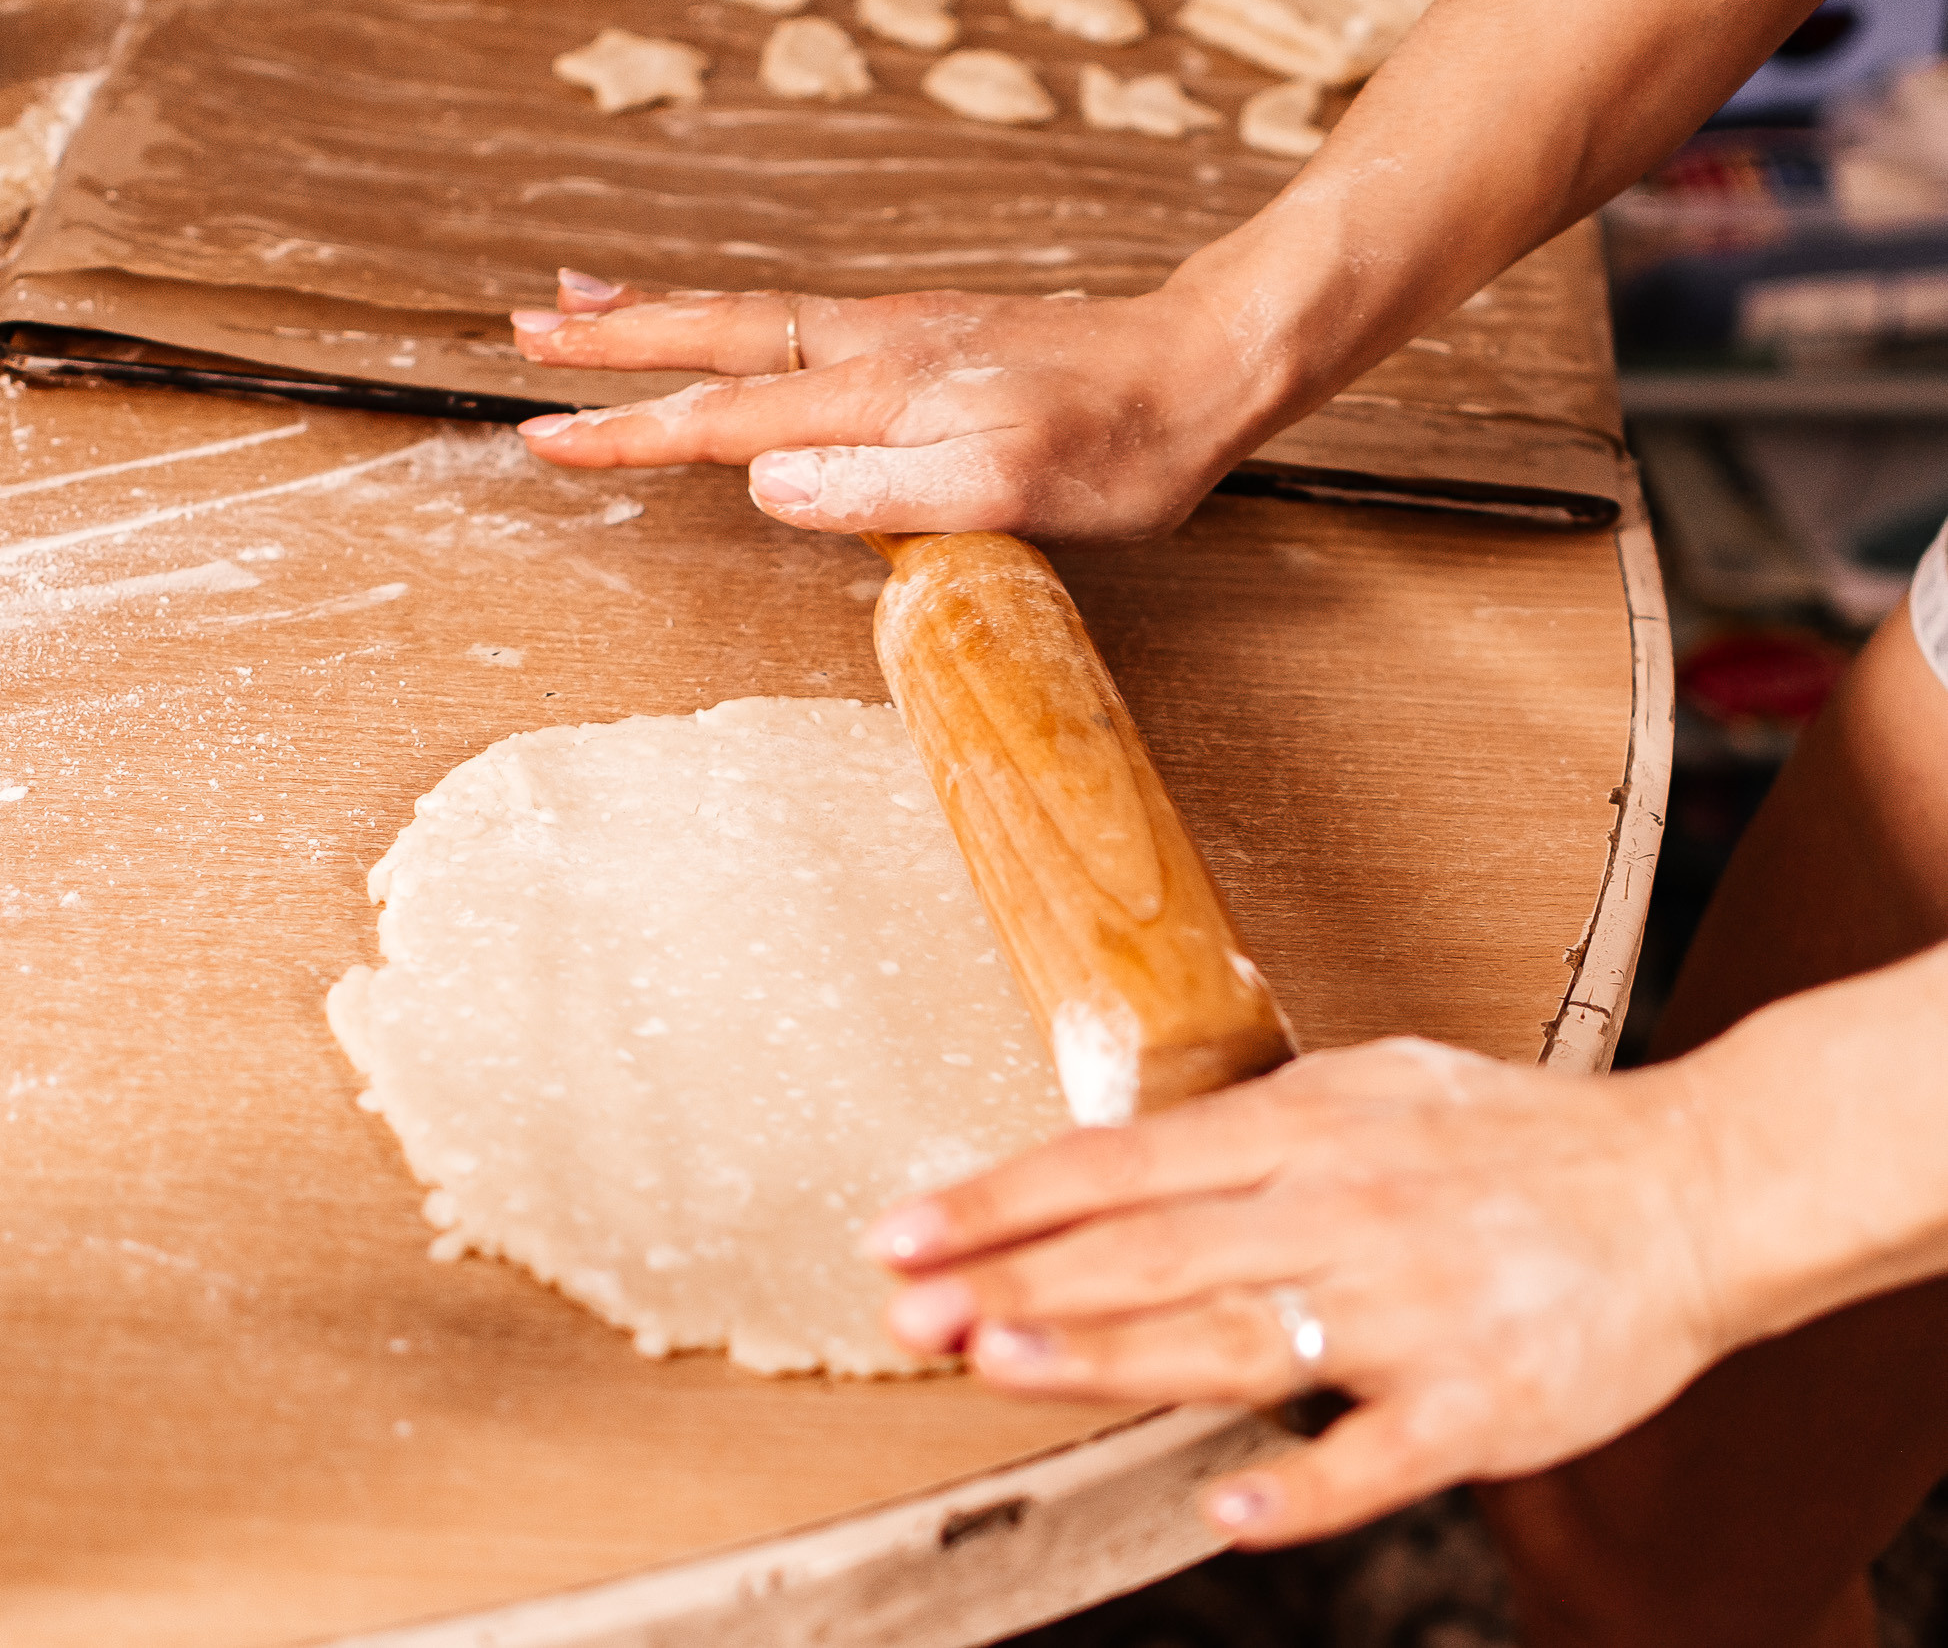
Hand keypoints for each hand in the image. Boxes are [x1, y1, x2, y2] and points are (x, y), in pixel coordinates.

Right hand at [508, 269, 1286, 541]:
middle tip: (521, 333)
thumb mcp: (1010, 494)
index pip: (723, 417)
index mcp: (877, 394)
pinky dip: (729, 316)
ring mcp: (896, 336)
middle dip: (613, 342)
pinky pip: (795, 319)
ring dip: (656, 312)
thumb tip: (764, 484)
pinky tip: (725, 325)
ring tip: (577, 302)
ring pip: (747, 318)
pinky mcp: (925, 335)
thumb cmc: (1121, 448)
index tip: (545, 438)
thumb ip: (883, 493)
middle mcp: (872, 351)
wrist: (1205, 368)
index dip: (629, 432)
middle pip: (714, 338)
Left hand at [859, 1038, 1733, 1545]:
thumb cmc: (1508, 1138)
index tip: (901, 1230)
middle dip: (1015, 1279)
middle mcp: (1343, 1209)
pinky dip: (1305, 1484)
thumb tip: (1103, 1157)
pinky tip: (1222, 1507)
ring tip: (999, 1363)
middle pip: (1148, 1249)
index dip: (1000, 1197)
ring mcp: (1411, 1310)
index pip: (1116, 1164)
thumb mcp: (1367, 1085)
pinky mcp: (1484, 1403)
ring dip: (1109, 1355)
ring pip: (1235, 1339)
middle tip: (908, 1311)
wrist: (1691, 1185)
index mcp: (1305, 1128)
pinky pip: (1382, 1456)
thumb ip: (1242, 1126)